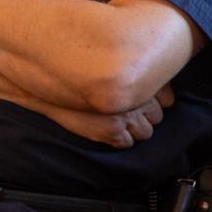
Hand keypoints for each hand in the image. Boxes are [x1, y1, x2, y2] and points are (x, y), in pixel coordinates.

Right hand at [41, 87, 171, 148]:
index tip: (139, 97)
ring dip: (133, 127)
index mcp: (138, 78)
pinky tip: (105, 127)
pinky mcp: (112, 131)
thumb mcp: (108, 69)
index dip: (152, 99)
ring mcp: (125, 115)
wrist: (45, 84)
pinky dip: (118, 138)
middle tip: (124, 108)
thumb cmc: (75, 75)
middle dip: (143, 114)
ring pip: (145, 132)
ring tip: (115, 119)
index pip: (165, 98)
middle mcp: (136, 96)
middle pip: (156, 116)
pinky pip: (126, 142)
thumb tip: (166, 95)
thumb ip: (138, 74)